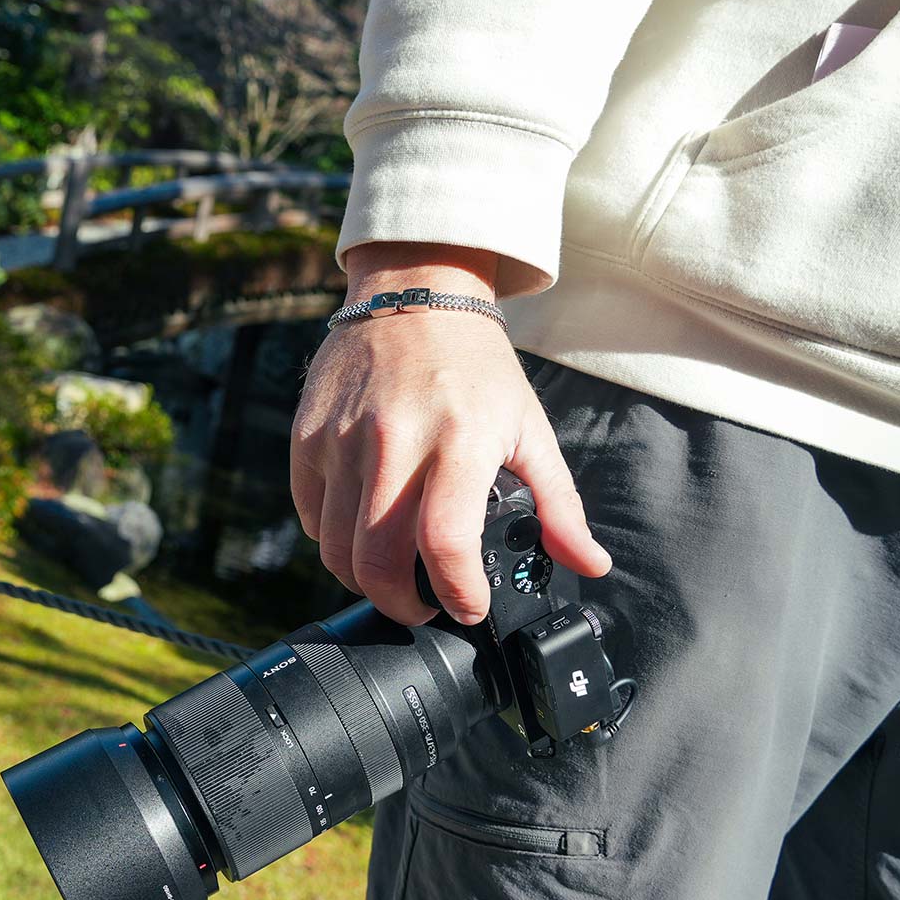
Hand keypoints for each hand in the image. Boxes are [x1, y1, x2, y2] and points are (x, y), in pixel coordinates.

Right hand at [290, 242, 611, 625]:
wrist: (414, 293)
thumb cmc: (477, 367)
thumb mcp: (530, 428)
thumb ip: (560, 505)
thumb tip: (591, 563)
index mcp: (459, 440)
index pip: (444, 542)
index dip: (457, 593)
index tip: (469, 606)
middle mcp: (393, 441)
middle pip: (375, 561)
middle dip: (401, 605)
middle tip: (424, 605)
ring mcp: (342, 439)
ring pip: (335, 549)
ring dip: (364, 578)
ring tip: (393, 572)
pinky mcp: (308, 435)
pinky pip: (311, 514)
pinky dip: (334, 538)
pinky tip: (362, 528)